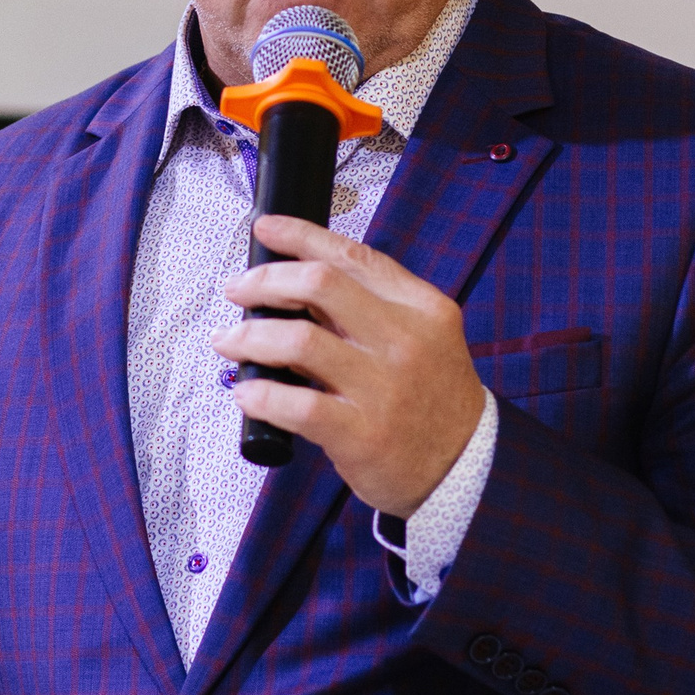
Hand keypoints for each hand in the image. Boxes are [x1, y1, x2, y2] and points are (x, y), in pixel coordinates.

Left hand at [216, 215, 484, 513]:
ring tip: (230, 341)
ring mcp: (383, 388)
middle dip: (264, 281)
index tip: (266, 228)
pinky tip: (248, 392)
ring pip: (297, 340)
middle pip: (319, 284)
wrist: (464, 466)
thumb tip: (296, 283)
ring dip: (249, 336)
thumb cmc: (431, 398)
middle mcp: (404, 341)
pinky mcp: (361, 434)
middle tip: (238, 290)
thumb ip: (370, 307)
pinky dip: (260, 395)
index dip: (300, 235)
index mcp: (420, 307)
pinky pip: (295, 404)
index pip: (351, 255)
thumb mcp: (421, 336)